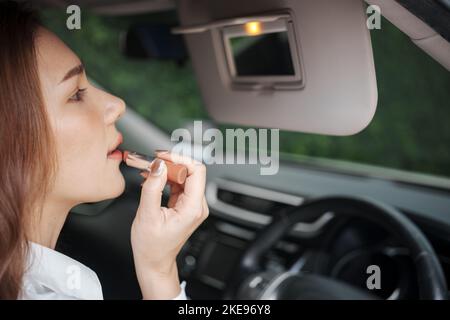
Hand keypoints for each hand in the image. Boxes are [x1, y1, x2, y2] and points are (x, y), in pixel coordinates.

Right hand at [131, 151, 208, 298]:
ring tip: (148, 170)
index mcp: (192, 208)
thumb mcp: (147, 215)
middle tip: (152, 162)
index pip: (197, 171)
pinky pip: (179, 184)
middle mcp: (197, 206)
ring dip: (166, 170)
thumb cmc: (151, 247)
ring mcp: (192, 206)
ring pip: (184, 176)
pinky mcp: (185, 205)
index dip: (180, 159)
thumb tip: (158, 165)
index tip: (163, 156)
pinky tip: (152, 179)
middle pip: (191, 172)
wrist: (154, 262)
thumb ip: (152, 187)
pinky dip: (166, 179)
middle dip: (170, 163)